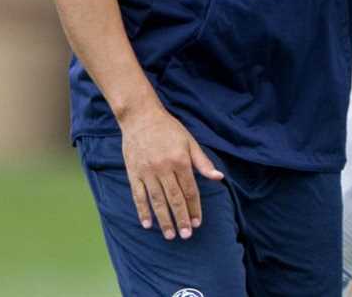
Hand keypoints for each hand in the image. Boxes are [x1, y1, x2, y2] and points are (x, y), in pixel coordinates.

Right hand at [118, 104, 224, 239]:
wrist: (141, 117)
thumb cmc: (169, 129)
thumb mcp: (190, 141)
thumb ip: (203, 162)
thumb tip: (219, 178)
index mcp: (180, 161)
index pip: (190, 190)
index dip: (195, 207)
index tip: (198, 223)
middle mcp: (164, 168)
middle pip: (174, 198)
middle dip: (181, 218)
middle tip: (186, 235)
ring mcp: (147, 172)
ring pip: (157, 200)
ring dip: (164, 219)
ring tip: (170, 235)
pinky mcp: (133, 173)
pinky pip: (138, 196)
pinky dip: (143, 211)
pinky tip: (148, 224)